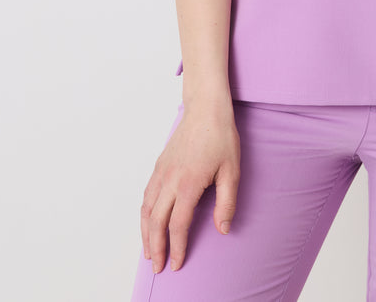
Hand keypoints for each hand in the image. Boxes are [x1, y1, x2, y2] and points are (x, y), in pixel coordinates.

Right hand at [140, 100, 240, 273]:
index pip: (178, 225)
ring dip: (145, 234)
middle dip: (156, 247)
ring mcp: (161, 172)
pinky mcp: (159, 166)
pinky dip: (144, 214)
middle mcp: (170, 180)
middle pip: (156, 222)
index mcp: (188, 183)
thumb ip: (227, 202)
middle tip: (158, 267)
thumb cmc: (221, 137)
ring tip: (149, 251)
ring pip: (146, 210)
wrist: (206, 109)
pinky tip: (147, 223)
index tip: (177, 263)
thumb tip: (222, 229)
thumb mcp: (232, 170)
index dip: (176, 247)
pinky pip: (146, 196)